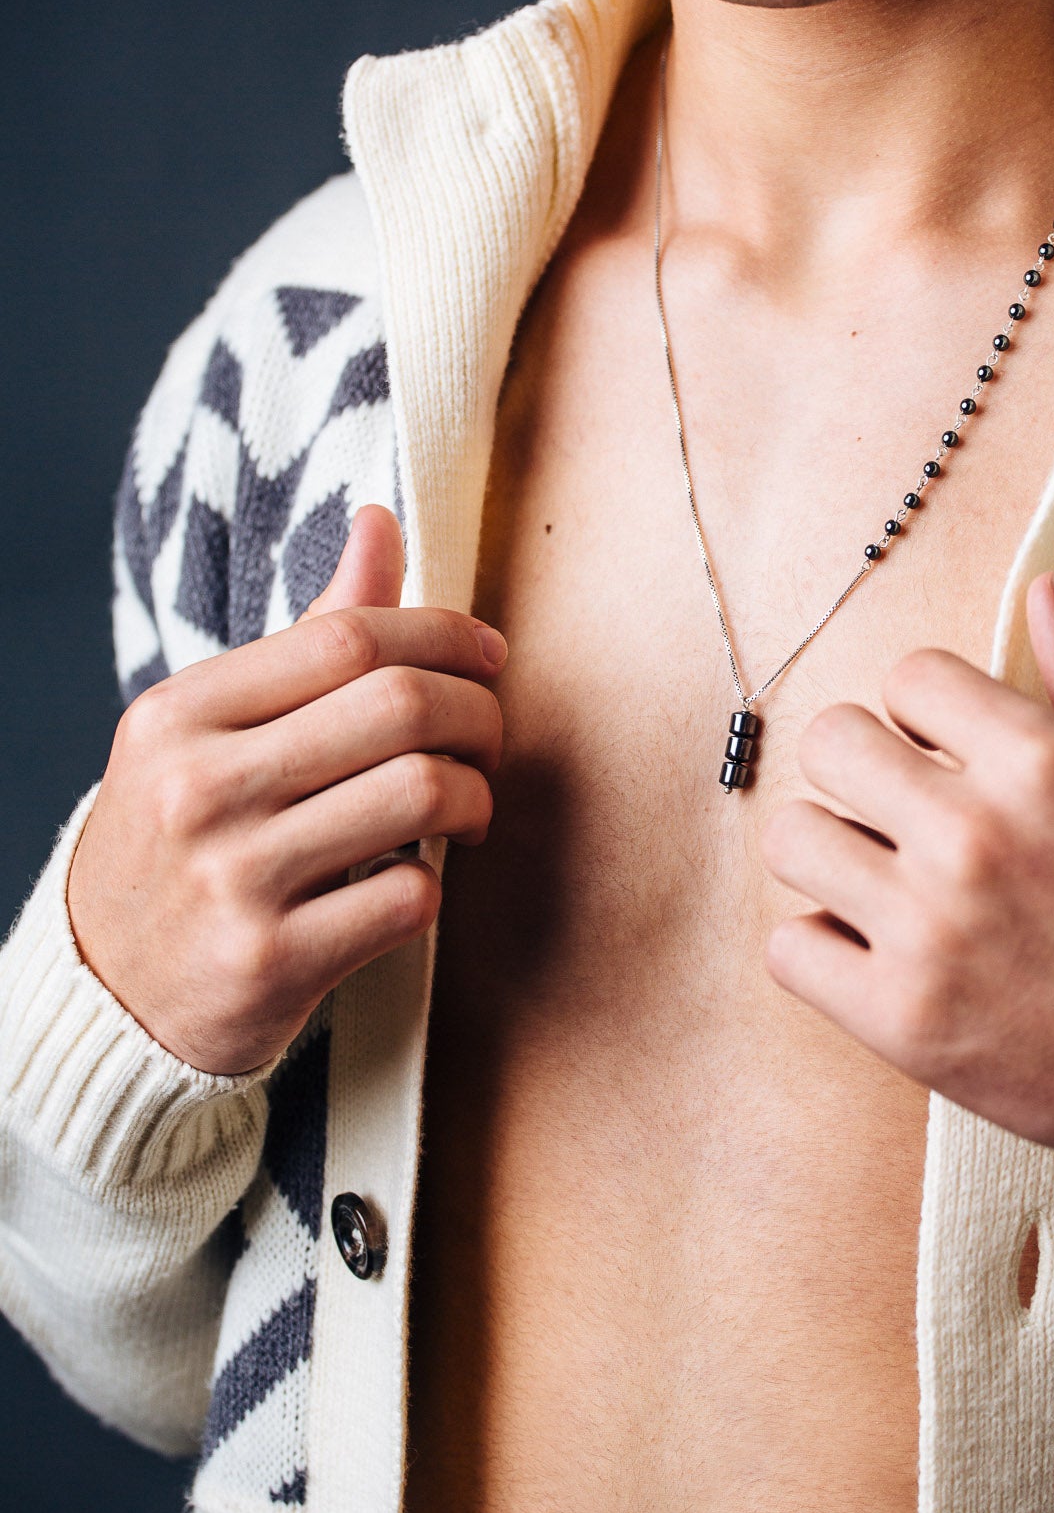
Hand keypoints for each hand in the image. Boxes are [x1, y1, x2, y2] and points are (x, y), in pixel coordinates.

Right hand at [68, 505, 504, 1075]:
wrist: (106, 991)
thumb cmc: (184, 837)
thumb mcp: (213, 730)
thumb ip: (309, 635)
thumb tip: (379, 522)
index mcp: (180, 714)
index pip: (349, 637)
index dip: (445, 635)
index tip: (487, 656)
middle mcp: (198, 790)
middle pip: (400, 707)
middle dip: (479, 715)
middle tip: (489, 740)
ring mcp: (233, 880)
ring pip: (421, 795)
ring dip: (475, 797)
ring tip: (469, 808)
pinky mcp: (273, 963)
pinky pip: (410, 897)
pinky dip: (434, 884)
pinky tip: (413, 879)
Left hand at [760, 573, 1053, 1151]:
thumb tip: (1043, 596)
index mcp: (1045, 762)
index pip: (909, 676)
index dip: (931, 704)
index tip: (953, 742)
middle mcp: (972, 838)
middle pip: (830, 742)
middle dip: (866, 759)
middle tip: (904, 797)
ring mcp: (928, 933)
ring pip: (794, 841)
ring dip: (834, 847)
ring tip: (882, 870)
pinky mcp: (904, 1021)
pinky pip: (788, 951)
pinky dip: (820, 945)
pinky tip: (873, 943)